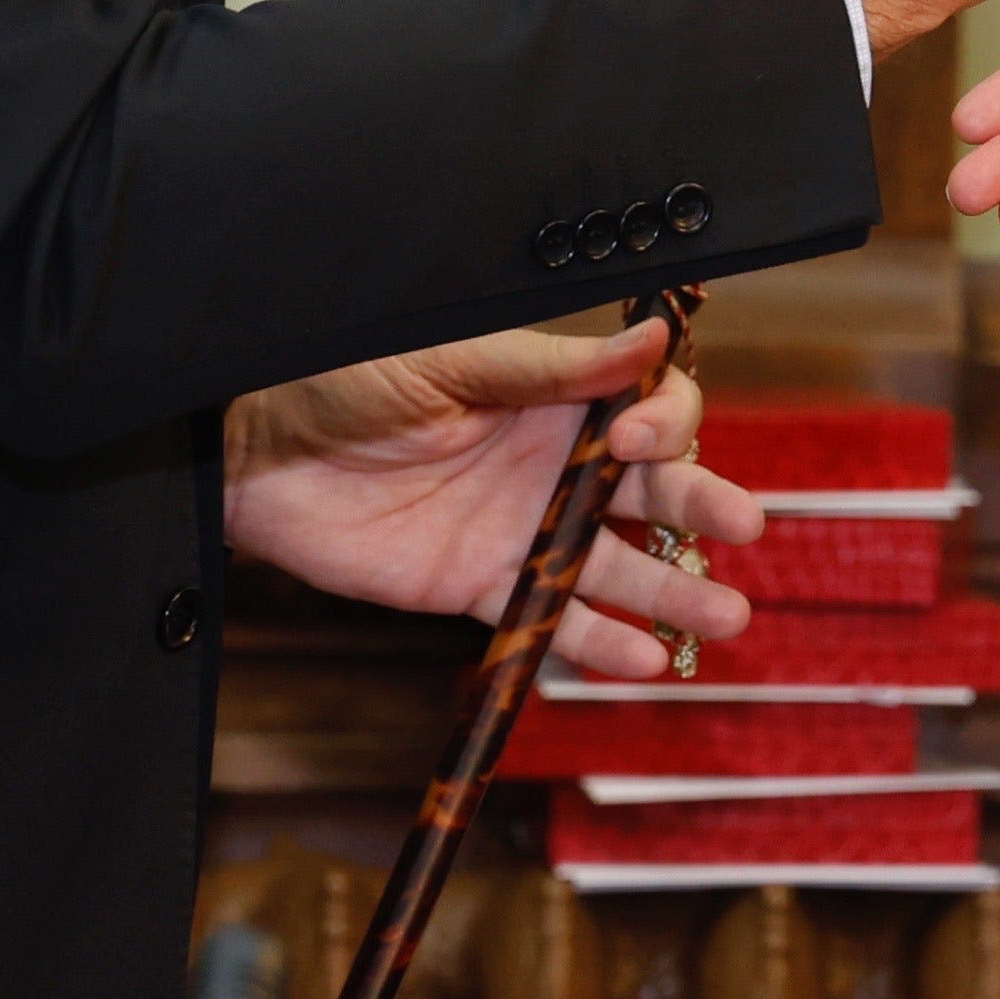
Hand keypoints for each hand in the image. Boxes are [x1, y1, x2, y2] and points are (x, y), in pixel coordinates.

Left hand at [221, 320, 761, 679]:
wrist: (256, 451)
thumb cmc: (345, 378)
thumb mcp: (453, 361)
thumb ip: (551, 368)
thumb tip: (650, 340)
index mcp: (549, 396)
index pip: (642, 408)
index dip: (662, 423)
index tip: (633, 438)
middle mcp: (548, 462)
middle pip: (648, 489)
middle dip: (700, 506)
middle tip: (743, 527)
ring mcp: (519, 527)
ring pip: (614, 564)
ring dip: (671, 589)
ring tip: (726, 616)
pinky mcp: (479, 584)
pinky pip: (549, 618)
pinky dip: (595, 643)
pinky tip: (641, 659)